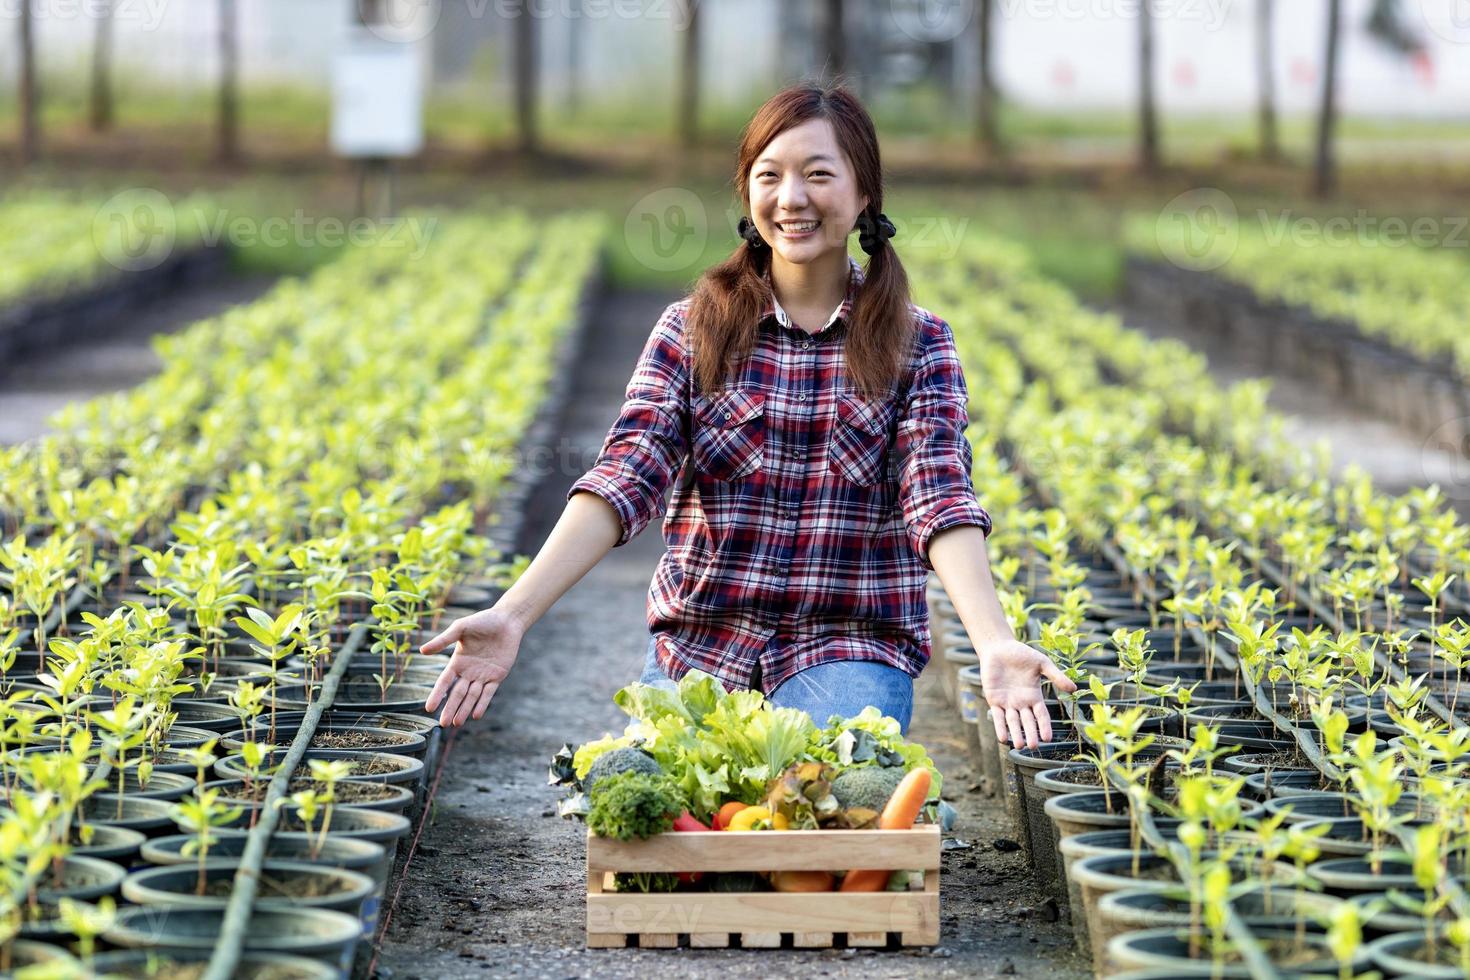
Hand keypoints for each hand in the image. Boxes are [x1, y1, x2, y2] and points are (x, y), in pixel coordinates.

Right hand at [422, 607, 523, 726]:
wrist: (507, 620)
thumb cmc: (482, 621)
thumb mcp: (460, 628)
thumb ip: (443, 640)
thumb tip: (422, 650)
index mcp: (457, 662)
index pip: (444, 682)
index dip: (437, 695)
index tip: (429, 708)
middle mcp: (469, 672)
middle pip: (457, 693)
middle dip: (450, 708)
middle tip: (442, 724)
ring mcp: (483, 675)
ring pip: (472, 696)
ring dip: (464, 709)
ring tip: (457, 723)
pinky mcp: (497, 676)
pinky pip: (488, 693)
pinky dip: (482, 704)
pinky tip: (476, 715)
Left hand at [978, 637, 1077, 749]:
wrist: (999, 647)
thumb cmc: (1022, 654)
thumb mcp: (1042, 664)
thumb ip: (1056, 676)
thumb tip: (1074, 689)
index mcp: (1034, 696)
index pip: (1041, 715)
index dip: (1044, 726)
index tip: (1048, 738)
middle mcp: (1022, 703)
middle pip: (1028, 722)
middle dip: (1031, 734)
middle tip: (1033, 746)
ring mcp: (1008, 702)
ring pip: (1013, 722)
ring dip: (1016, 734)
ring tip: (1019, 746)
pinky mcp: (994, 700)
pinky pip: (998, 716)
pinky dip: (1000, 727)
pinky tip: (1003, 738)